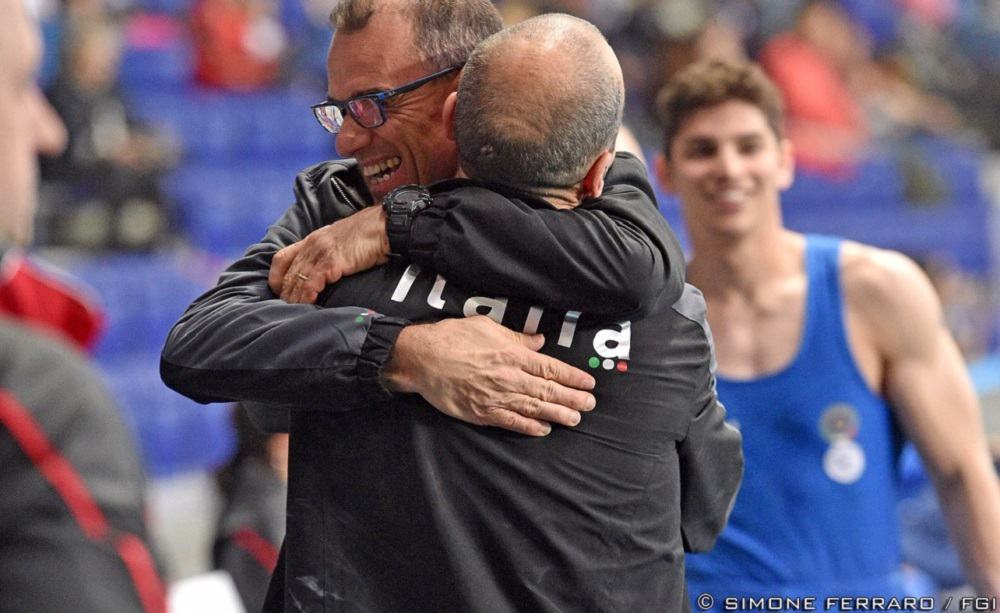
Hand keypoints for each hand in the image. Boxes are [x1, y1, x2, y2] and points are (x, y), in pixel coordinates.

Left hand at [269, 206, 389, 302]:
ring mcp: (320, 253)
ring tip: (294, 314)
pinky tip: (309, 305)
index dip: (276, 276)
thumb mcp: (340, 241)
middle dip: (285, 294)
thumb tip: (325, 272)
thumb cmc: (367, 235)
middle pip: (288, 274)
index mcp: (311, 240)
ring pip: (298, 280)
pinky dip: (308, 296)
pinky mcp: (332, 262)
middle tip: (285, 311)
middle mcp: (311, 246)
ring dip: (295, 299)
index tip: (279, 291)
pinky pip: (312, 283)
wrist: (383, 227)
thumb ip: (328, 253)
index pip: (282, 258)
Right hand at [384, 316, 596, 435]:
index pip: (550, 368)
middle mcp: (509, 377)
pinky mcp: (482, 412)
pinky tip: (544, 429)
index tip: (588, 383)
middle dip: (572, 398)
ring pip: (534, 408)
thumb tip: (538, 341)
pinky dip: (530, 427)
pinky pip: (511, 422)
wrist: (422, 358)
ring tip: (575, 419)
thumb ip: (516, 337)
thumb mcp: (487, 327)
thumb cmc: (452, 337)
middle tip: (590, 404)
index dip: (572, 377)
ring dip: (558, 414)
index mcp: (512, 354)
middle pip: (548, 390)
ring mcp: (496, 397)